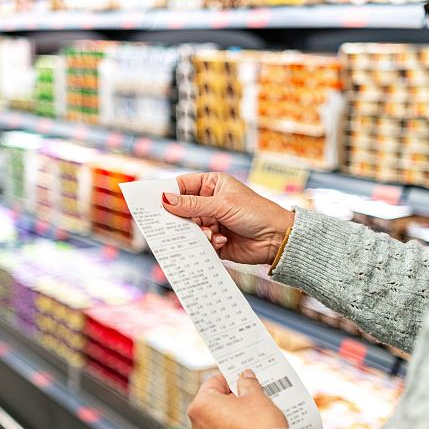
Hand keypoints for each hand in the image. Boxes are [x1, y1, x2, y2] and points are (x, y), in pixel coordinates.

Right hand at [162, 173, 294, 264]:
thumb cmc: (256, 213)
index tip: (152, 201)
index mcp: (212, 185)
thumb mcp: (222, 205)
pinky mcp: (215, 242)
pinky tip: (220, 242)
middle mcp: (210, 203)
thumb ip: (192, 205)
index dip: (167, 193)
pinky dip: (206, 244)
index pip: (182, 186)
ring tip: (209, 234)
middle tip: (171, 225)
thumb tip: (166, 199)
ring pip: (189, 228)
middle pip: (182, 210)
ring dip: (197, 232)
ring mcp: (212, 222)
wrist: (276, 239)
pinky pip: (199, 243)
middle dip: (180, 218)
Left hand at [187, 370, 288, 428]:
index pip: (213, 383)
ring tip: (249, 417)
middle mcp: (196, 427)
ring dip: (229, 418)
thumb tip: (245, 378)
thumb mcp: (256, 396)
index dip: (230, 379)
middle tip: (248, 398)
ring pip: (215, 423)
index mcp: (201, 406)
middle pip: (212, 404)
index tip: (240, 380)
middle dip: (230, 400)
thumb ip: (247, 383)